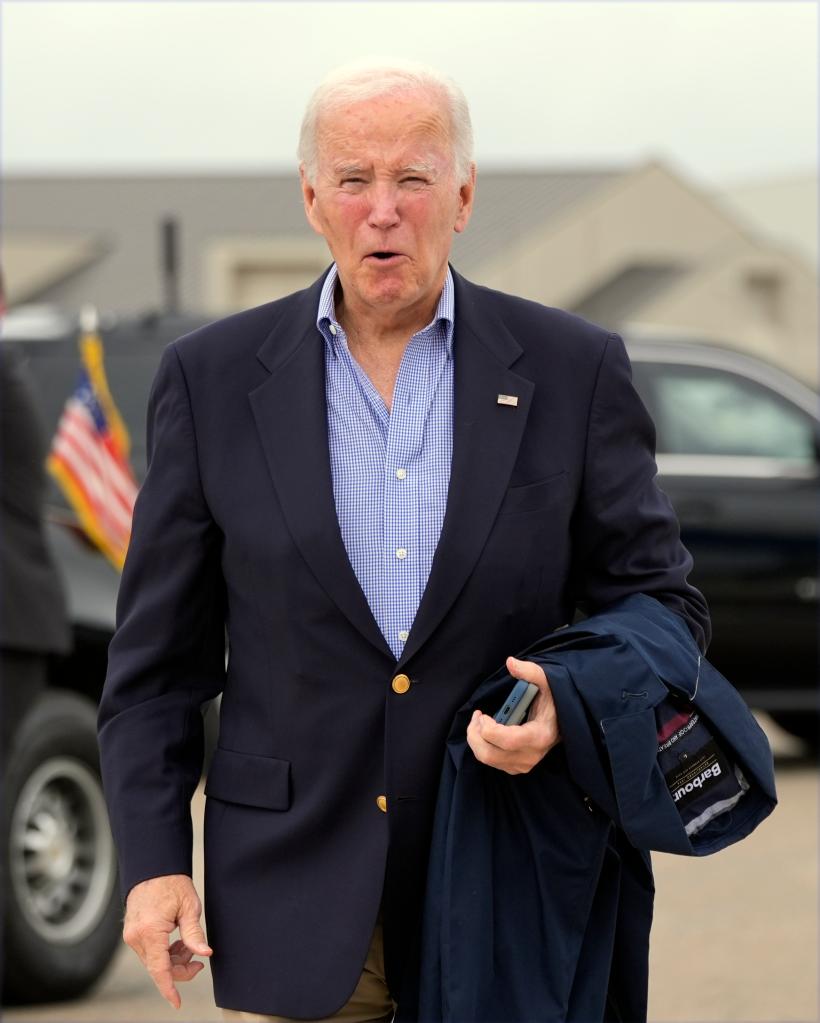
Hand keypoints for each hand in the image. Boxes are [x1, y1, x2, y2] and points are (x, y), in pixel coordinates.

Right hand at [123, 873, 211, 1008]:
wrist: (153, 866)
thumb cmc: (172, 883)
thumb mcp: (189, 907)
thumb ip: (194, 934)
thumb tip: (205, 953)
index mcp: (150, 932)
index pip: (160, 970)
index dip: (170, 988)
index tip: (177, 1003)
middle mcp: (136, 937)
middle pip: (158, 968)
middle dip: (180, 969)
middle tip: (199, 961)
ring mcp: (131, 936)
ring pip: (154, 961)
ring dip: (173, 959)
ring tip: (189, 945)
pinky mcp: (132, 933)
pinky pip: (149, 952)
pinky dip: (164, 952)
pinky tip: (177, 943)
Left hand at [467, 656, 559, 774]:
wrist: (561, 721)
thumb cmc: (553, 701)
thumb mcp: (547, 681)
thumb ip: (529, 671)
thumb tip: (510, 662)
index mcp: (540, 735)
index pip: (509, 741)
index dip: (489, 729)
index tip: (482, 714)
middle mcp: (531, 755)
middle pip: (490, 754)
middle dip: (475, 734)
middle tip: (477, 716)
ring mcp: (524, 764)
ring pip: (488, 759)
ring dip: (476, 739)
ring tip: (479, 721)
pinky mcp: (516, 767)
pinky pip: (491, 761)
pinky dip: (482, 746)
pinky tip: (487, 731)